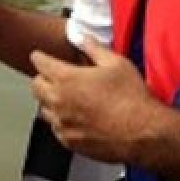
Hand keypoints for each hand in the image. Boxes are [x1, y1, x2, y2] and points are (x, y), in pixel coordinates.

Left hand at [30, 37, 166, 163]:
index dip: (40, 57)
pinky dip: (60, 122)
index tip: (40, 56)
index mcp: (67, 79)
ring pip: (43, 109)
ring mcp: (63, 124)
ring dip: (50, 101)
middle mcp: (59, 101)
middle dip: (42, 78)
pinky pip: (55, 129)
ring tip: (65, 98)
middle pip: (35, 86)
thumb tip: (83, 38)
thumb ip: (94, 48)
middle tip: (52, 77)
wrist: (144, 133)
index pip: (40, 63)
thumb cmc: (132, 99)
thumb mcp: (116, 63)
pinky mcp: (69, 142)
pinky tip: (74, 118)